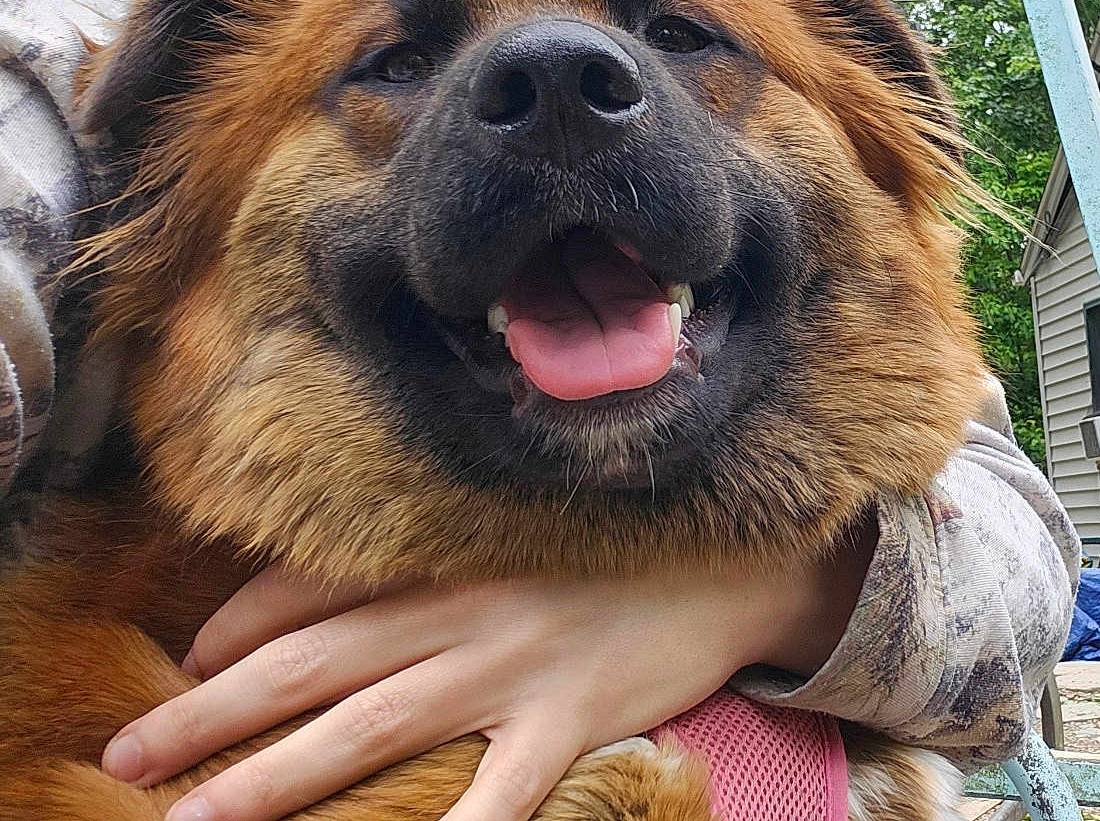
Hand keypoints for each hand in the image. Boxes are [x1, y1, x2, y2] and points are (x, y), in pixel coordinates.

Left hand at [100, 520, 873, 820]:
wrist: (740, 563)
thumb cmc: (622, 552)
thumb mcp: (518, 538)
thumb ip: (434, 566)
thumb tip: (345, 596)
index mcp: (446, 559)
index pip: (308, 594)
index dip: (232, 633)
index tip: (186, 666)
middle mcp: (463, 610)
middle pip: (309, 666)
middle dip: (207, 714)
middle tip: (128, 753)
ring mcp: (514, 667)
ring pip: (367, 726)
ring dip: (270, 779)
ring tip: (195, 819)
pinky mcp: (569, 720)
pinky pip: (499, 795)